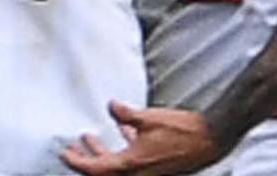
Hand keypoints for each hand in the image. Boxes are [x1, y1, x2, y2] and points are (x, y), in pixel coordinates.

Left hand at [61, 102, 221, 175]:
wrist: (211, 140)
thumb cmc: (183, 132)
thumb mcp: (148, 118)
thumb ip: (125, 113)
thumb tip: (111, 107)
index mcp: (131, 165)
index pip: (95, 169)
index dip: (77, 161)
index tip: (65, 153)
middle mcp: (138, 174)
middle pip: (103, 172)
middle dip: (87, 158)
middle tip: (75, 147)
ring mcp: (148, 173)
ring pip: (117, 167)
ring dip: (103, 153)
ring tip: (92, 138)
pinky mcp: (157, 168)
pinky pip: (133, 162)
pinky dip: (123, 149)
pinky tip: (124, 133)